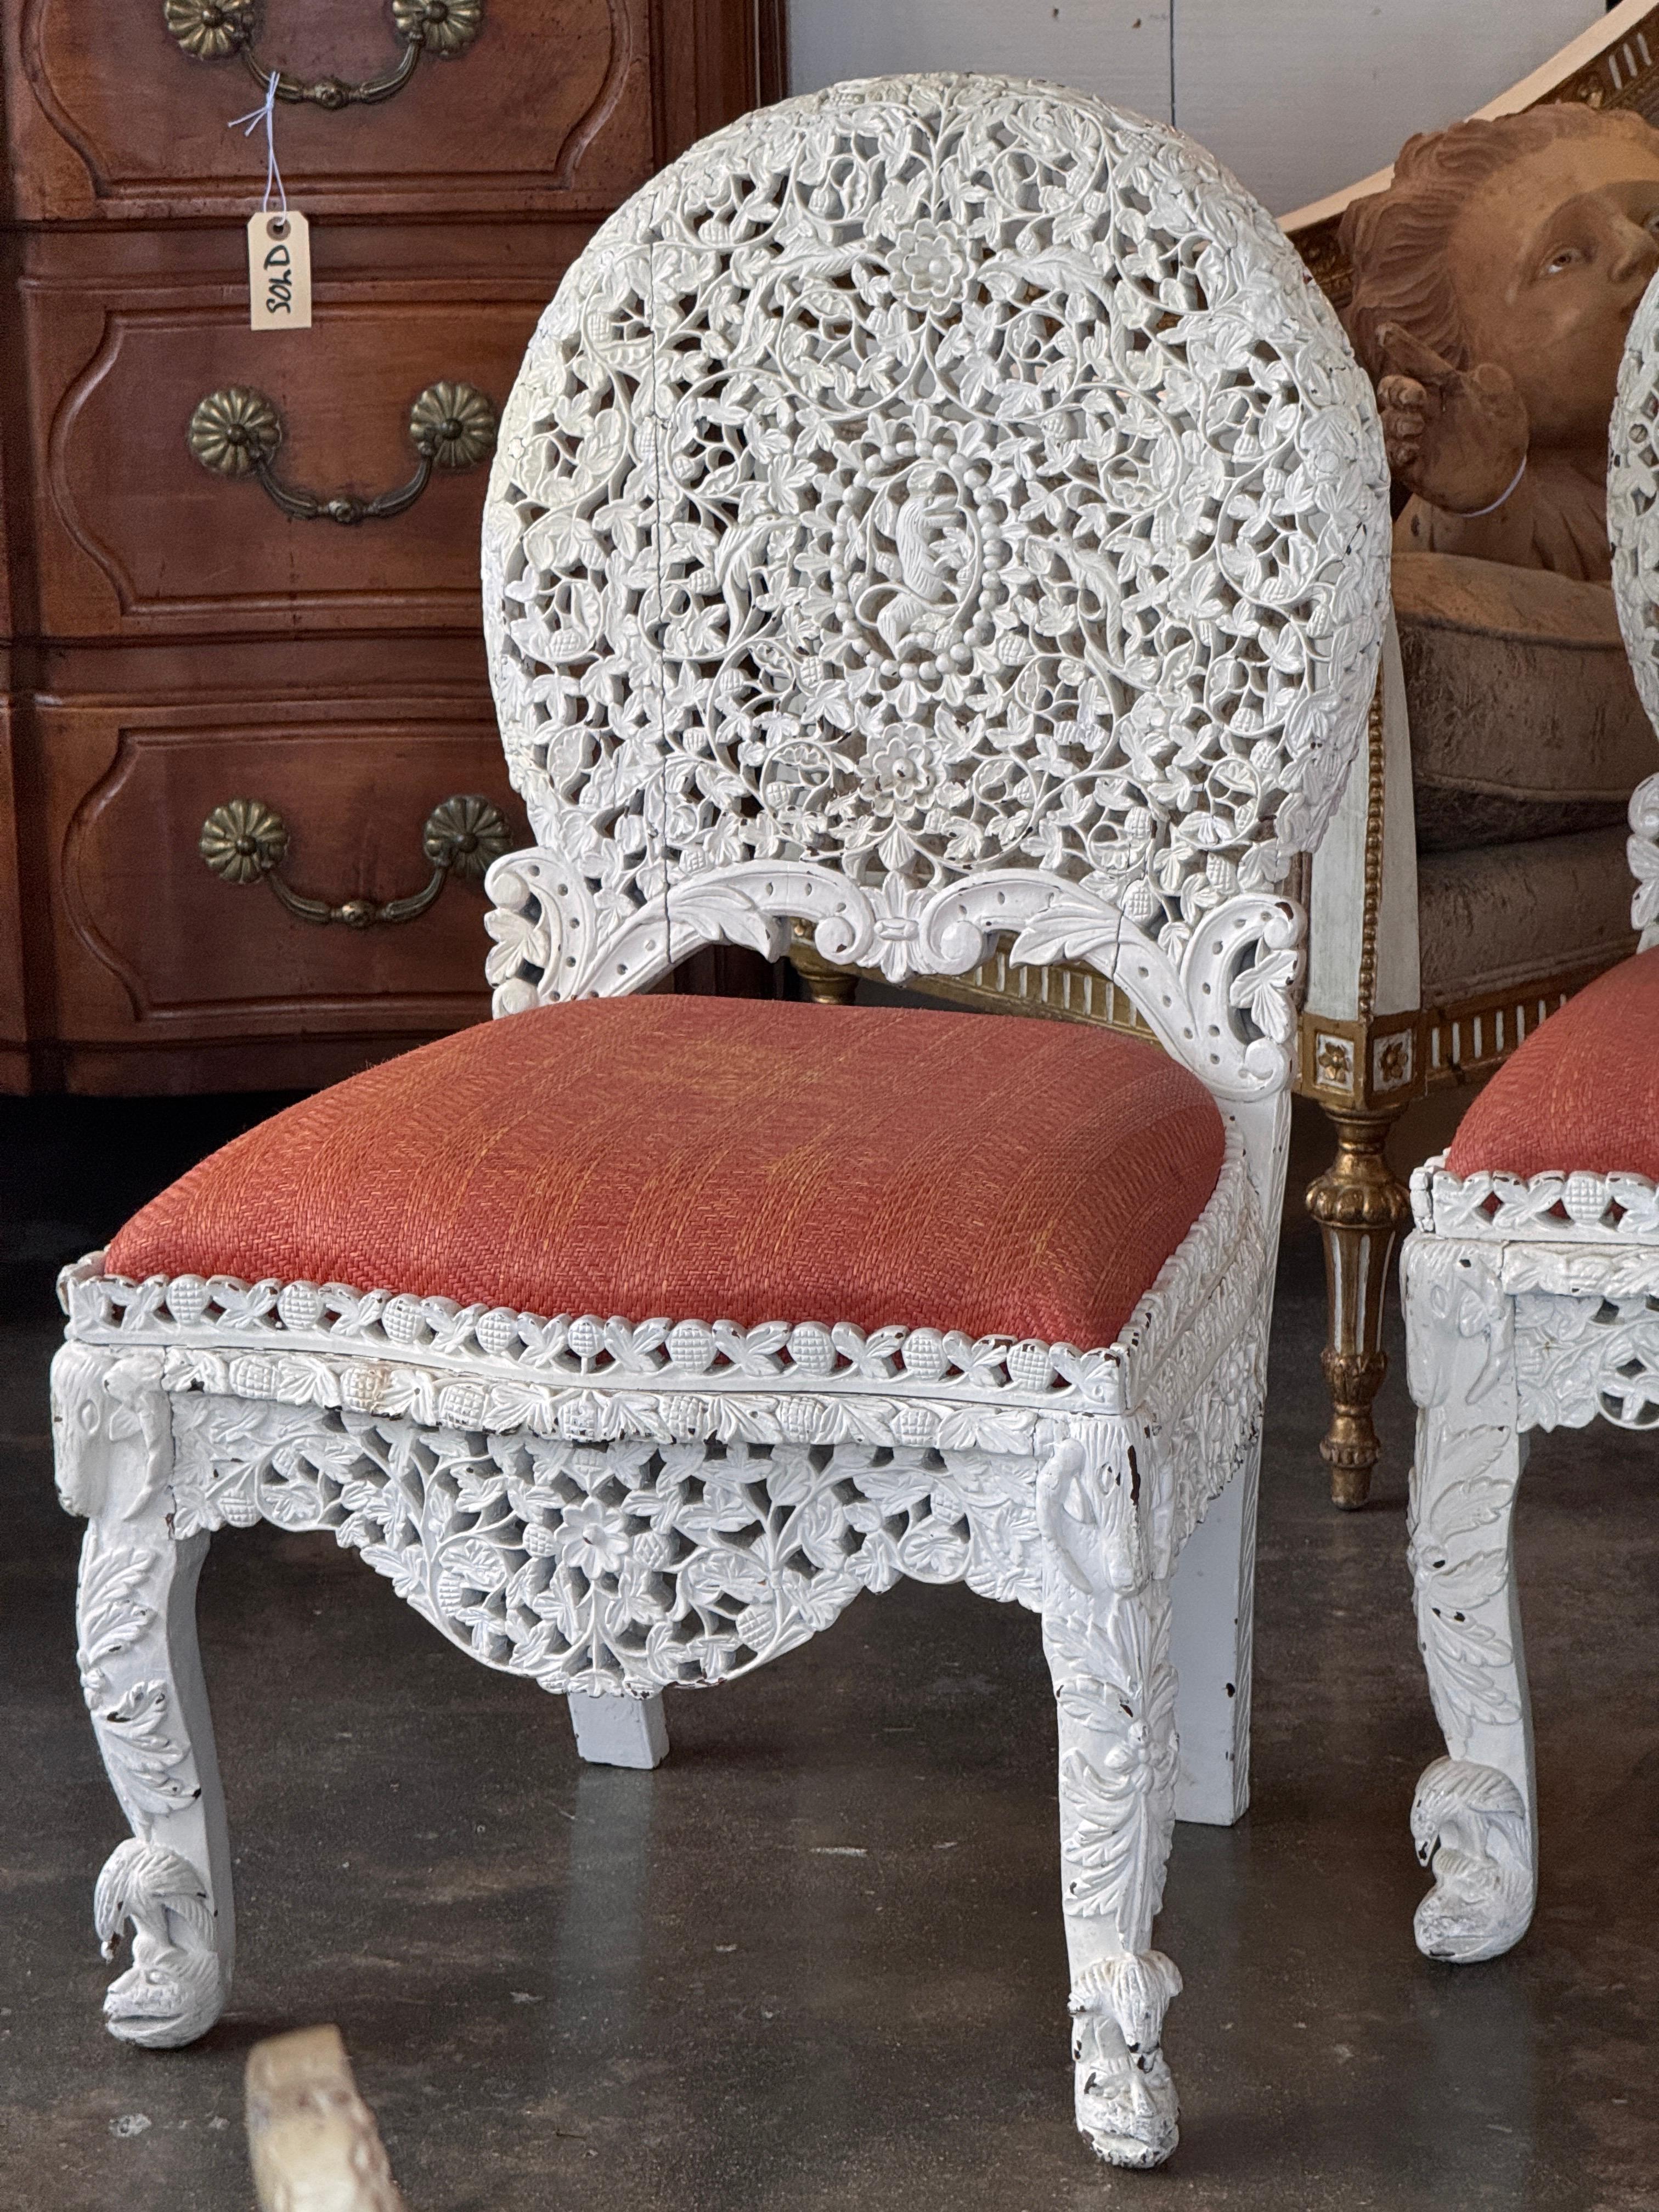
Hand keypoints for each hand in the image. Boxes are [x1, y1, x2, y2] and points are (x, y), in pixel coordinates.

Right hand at [1375, 323, 1529, 514]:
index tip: (1384, 332)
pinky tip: (1411, 450)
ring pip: (1386, 421)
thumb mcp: (1507, 401)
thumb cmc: (1503, 438)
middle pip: (1392, 390)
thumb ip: (1492, 379)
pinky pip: (1389, 454)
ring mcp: (1414, 439)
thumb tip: (1477, 370)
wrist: (1501, 482)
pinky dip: (1394, 450)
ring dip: (1396, 421)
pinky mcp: (1409, 467)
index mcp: (1445, 389)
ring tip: (1417, 428)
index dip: (1403, 347)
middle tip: (1416, 398)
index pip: (1421, 363)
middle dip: (1396, 389)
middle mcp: (1424, 411)